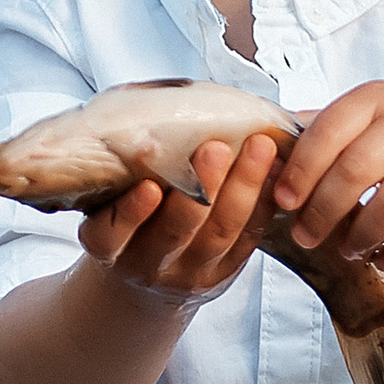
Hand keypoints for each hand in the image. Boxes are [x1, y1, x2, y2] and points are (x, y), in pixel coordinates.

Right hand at [76, 130, 284, 306]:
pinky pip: (247, 241)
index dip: (131, 213)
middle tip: (216, 148)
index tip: (149, 186)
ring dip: (242, 188)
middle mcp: (146, 265)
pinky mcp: (222, 274)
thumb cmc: (128, 219)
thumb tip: (147, 106)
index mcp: (108, 248)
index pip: (111, 235)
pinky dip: (263, 203)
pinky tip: (274, 170)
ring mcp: (187, 274)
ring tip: (259, 148)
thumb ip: (123, 168)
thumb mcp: (110, 200)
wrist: (145, 276)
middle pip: (176, 231)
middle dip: (201, 188)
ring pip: (219, 234)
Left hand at [267, 84, 383, 274]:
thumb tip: (255, 144)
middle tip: (306, 236)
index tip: (283, 200)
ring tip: (348, 249)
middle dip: (324, 211)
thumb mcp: (365, 116)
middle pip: (357, 171)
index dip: (301, 170)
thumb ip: (318, 130)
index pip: (329, 132)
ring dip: (362, 236)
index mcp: (375, 98)